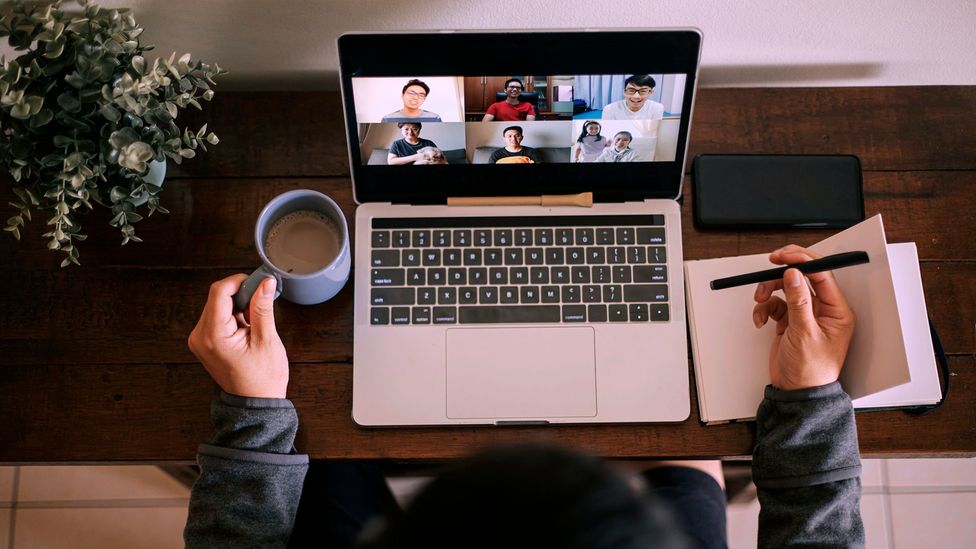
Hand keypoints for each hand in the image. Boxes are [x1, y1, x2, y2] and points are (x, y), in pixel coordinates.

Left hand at [188, 274, 288, 397]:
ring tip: (254, 323)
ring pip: (217, 305)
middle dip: (241, 295)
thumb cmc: (262, 378)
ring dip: (238, 306)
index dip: (239, 281)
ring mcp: (199, 340)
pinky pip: (217, 317)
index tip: (257, 282)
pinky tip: (246, 328)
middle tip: (261, 303)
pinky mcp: (204, 341)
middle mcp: (200, 337)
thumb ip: (262, 308)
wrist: (255, 402)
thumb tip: (265, 283)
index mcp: (213, 336)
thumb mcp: (266, 340)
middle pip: (217, 297)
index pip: (219, 292)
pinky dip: (233, 315)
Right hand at [752, 245, 855, 390]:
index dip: (803, 260)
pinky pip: (775, 304)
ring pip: (785, 288)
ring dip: (769, 291)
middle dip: (783, 272)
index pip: (822, 274)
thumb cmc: (810, 371)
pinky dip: (764, 308)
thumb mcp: (804, 333)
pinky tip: (760, 319)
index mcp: (837, 311)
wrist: (796, 393)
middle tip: (770, 264)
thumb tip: (794, 274)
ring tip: (760, 301)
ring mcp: (805, 314)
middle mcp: (823, 309)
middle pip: (803, 277)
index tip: (784, 256)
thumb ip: (798, 300)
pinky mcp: (790, 321)